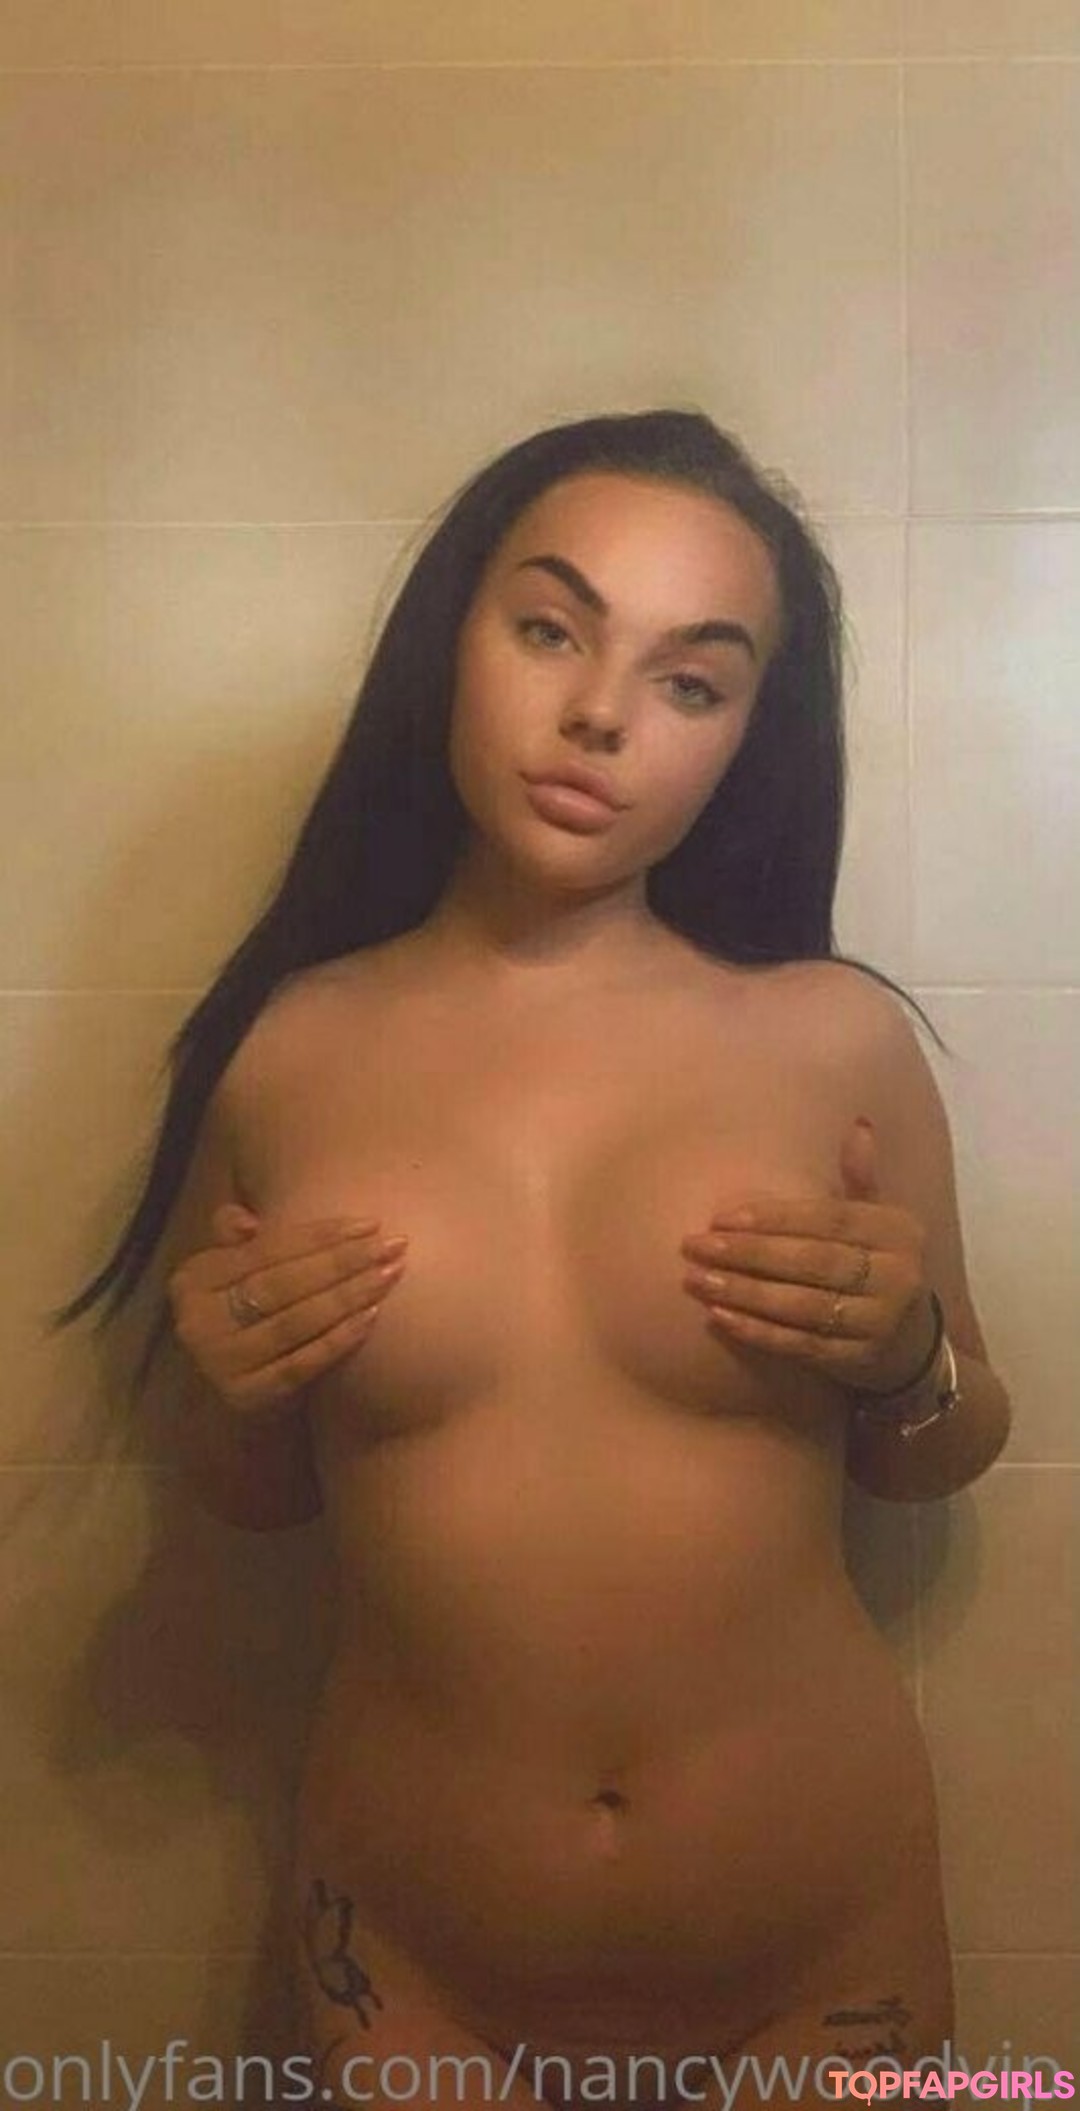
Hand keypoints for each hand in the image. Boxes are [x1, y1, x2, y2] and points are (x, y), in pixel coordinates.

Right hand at [167, 1205, 408, 1418]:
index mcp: (193, 1279)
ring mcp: (221, 1363)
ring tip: (389, 1275)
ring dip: (348, 1297)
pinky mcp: (246, 1396)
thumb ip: (235, 1234)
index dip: (321, 1235)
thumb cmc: (244, 1314)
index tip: (370, 1224)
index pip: (266, 1249)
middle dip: (343, 1262)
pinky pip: (301, 1364)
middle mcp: (199, 1321)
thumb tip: (248, 1222)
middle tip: (392, 1247)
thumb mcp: (233, 1270)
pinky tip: (371, 1317)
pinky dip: (339, 1340)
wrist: (237, 1385)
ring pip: (295, 1322)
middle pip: (283, 1284)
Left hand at [679, 1118, 937, 1395]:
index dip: (775, 1218)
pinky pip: (801, 1344)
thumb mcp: (879, 1223)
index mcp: (897, 1231)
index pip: (829, 1219)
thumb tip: (858, 1124)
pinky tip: (720, 1318)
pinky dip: (759, 1332)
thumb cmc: (880, 1269)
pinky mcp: (857, 1360)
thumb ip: (860, 1181)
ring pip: (804, 1305)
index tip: (722, 1217)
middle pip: (814, 1261)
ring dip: (745, 1294)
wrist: (913, 1346)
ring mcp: (879, 1321)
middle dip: (750, 1254)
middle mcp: (896, 1275)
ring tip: (697, 1281)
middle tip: (695, 1246)